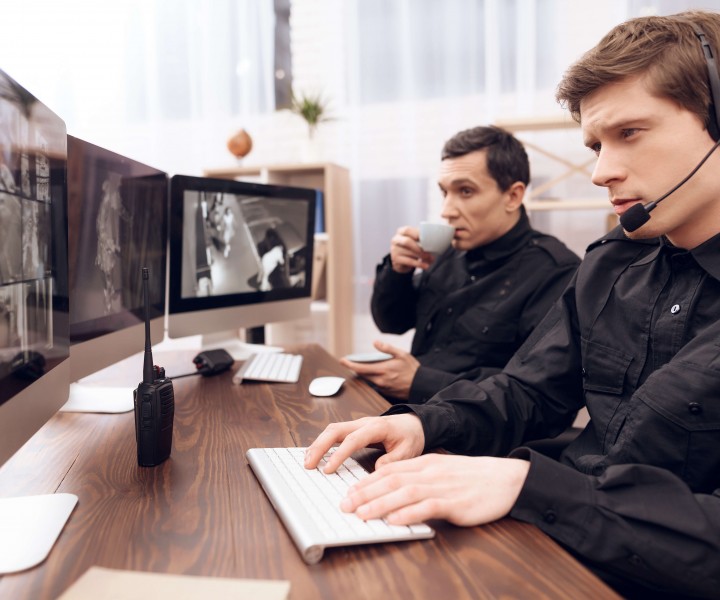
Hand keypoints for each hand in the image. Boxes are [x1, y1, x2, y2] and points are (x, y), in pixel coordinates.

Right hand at [304, 414, 424, 472]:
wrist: (414, 423)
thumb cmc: (411, 436)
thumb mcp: (408, 451)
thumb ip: (392, 461)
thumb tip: (375, 471)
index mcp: (377, 427)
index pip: (352, 440)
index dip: (338, 454)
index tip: (328, 469)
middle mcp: (363, 423)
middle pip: (335, 430)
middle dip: (319, 446)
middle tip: (308, 465)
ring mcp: (357, 424)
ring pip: (332, 430)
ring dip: (318, 444)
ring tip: (308, 462)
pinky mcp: (354, 429)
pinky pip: (335, 433)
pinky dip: (323, 443)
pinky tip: (315, 454)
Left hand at [339, 341, 419, 399]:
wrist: (422, 385)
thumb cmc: (412, 369)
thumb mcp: (402, 354)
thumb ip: (387, 348)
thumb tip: (375, 342)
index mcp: (383, 370)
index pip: (361, 368)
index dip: (349, 364)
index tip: (342, 360)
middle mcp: (380, 380)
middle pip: (362, 375)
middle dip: (355, 368)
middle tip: (350, 361)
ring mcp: (383, 387)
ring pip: (368, 380)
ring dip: (364, 373)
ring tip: (363, 366)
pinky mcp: (386, 392)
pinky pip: (375, 384)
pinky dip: (373, 378)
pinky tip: (376, 373)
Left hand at [341, 454, 529, 526]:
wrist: (506, 479)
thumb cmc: (473, 477)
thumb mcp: (442, 469)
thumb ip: (418, 475)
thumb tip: (391, 485)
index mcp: (426, 463)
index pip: (389, 470)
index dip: (366, 482)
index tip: (348, 492)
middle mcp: (430, 472)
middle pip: (391, 480)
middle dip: (365, 493)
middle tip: (345, 505)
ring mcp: (443, 487)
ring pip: (405, 493)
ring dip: (380, 504)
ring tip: (361, 514)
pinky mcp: (456, 503)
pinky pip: (428, 507)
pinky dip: (409, 513)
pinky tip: (395, 520)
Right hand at [389, 226, 433, 272]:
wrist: (402, 261)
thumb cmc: (412, 247)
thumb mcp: (415, 240)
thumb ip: (422, 238)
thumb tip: (435, 241)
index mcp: (401, 232)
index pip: (407, 230)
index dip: (416, 233)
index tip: (426, 238)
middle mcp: (396, 240)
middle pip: (407, 242)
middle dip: (419, 247)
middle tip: (429, 252)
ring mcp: (394, 250)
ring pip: (409, 253)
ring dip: (422, 256)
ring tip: (430, 259)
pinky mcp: (396, 259)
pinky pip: (409, 261)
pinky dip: (419, 264)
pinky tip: (425, 266)